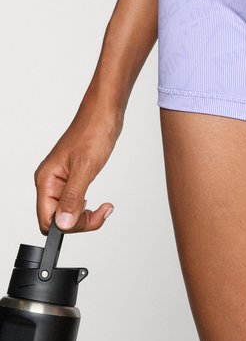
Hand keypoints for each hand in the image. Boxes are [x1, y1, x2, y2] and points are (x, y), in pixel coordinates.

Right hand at [34, 101, 122, 234]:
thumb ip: (72, 198)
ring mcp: (61, 181)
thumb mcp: (85, 168)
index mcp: (46, 180)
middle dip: (80, 222)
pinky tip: (99, 203)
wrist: (103, 115)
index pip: (47, 220)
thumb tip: (62, 223)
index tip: (89, 218)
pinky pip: (74, 203)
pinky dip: (87, 208)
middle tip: (102, 212)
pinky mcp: (72, 179)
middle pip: (57, 220)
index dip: (68, 226)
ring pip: (67, 213)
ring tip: (104, 208)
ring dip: (85, 216)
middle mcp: (50, 182)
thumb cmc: (93, 133)